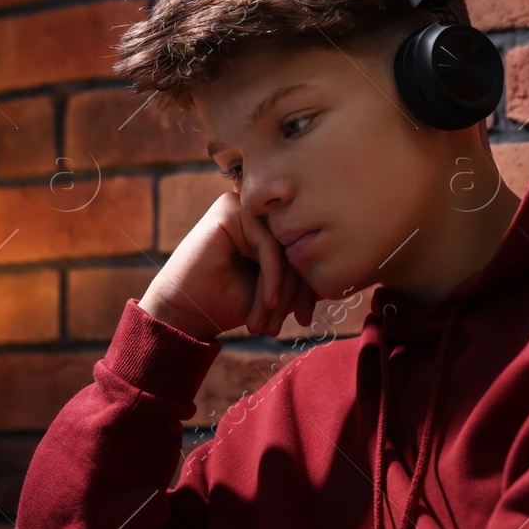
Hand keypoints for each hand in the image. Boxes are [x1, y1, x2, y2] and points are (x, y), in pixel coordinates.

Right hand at [139, 191, 322, 341]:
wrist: (185, 314)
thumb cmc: (228, 303)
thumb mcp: (275, 289)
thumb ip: (300, 274)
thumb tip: (342, 270)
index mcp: (268, 225)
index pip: (301, 249)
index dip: (308, 286)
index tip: (305, 318)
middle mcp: (257, 210)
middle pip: (296, 247)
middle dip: (297, 291)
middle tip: (293, 323)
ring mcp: (242, 205)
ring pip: (285, 248)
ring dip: (282, 291)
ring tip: (270, 321)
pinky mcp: (229, 210)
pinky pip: (269, 246)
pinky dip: (272, 279)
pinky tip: (265, 303)